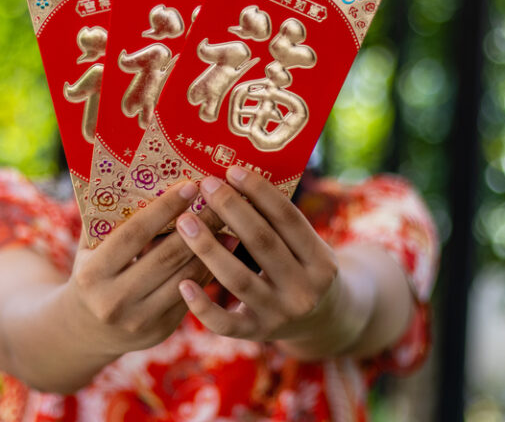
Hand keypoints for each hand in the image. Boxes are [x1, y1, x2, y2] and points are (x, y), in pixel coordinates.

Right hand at [58, 181, 224, 355]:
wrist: (84, 333)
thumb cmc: (91, 274)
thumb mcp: (87, 249)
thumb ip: (107, 219)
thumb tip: (140, 175)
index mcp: (92, 274)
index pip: (134, 234)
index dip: (164, 209)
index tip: (190, 186)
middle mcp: (114, 301)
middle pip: (167, 256)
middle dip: (198, 225)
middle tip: (221, 199)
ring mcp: (139, 320)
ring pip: (185, 277)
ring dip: (211, 248)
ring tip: (229, 221)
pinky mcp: (161, 331)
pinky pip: (191, 294)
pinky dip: (209, 269)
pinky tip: (226, 249)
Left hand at [175, 167, 368, 354]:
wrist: (322, 322)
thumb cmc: (302, 269)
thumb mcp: (308, 247)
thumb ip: (279, 222)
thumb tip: (234, 177)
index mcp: (320, 260)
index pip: (287, 218)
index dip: (259, 191)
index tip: (231, 170)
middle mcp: (304, 289)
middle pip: (261, 242)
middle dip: (231, 210)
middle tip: (205, 186)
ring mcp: (280, 314)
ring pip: (238, 278)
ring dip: (208, 248)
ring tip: (183, 221)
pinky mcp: (256, 334)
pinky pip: (225, 322)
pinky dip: (202, 305)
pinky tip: (182, 282)